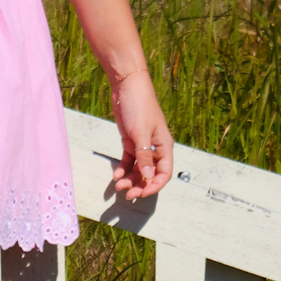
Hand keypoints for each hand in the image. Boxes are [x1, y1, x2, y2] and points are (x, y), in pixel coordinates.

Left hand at [110, 68, 172, 200]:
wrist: (127, 86)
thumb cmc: (139, 106)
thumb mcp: (141, 132)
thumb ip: (144, 155)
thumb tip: (148, 176)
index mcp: (164, 146)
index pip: (164, 172)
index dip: (155, 186)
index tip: (142, 194)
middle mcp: (155, 147)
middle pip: (150, 173)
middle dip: (140, 185)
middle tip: (127, 194)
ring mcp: (142, 145)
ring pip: (139, 168)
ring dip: (130, 179)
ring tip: (118, 185)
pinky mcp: (130, 141)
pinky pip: (129, 160)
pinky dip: (123, 169)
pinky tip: (116, 175)